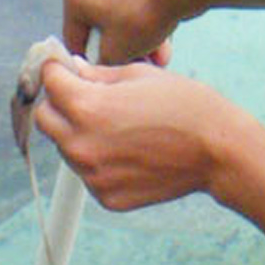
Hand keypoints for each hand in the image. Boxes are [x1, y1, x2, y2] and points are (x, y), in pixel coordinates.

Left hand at [29, 58, 263, 211]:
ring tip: (118, 127)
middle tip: (84, 97)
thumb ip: (96, 73)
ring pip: (65, 147)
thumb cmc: (186, 106)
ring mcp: (92, 175)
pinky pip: (88, 173)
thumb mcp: (139, 75)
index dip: (57, 69)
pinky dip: (99, 160)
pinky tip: (129, 151)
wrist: (218, 152)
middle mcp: (81, 144)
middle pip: (45, 118)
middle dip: (58, 103)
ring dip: (78, 133)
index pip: (48, 81)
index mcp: (86, 107)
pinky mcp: (105, 196)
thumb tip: (71, 69)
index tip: (63, 69)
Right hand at [61, 0, 180, 64]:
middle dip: (121, 51)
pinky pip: (137, 4)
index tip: (102, 76)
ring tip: (156, 59)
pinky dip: (146, 23)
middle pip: (101, 27)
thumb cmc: (141, 17)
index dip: (88, 62)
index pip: (74, 38)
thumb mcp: (115, 53)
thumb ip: (101, 63)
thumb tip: (104, 64)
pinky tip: (164, 44)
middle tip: (136, 67)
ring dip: (137, 40)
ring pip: (121, 16)